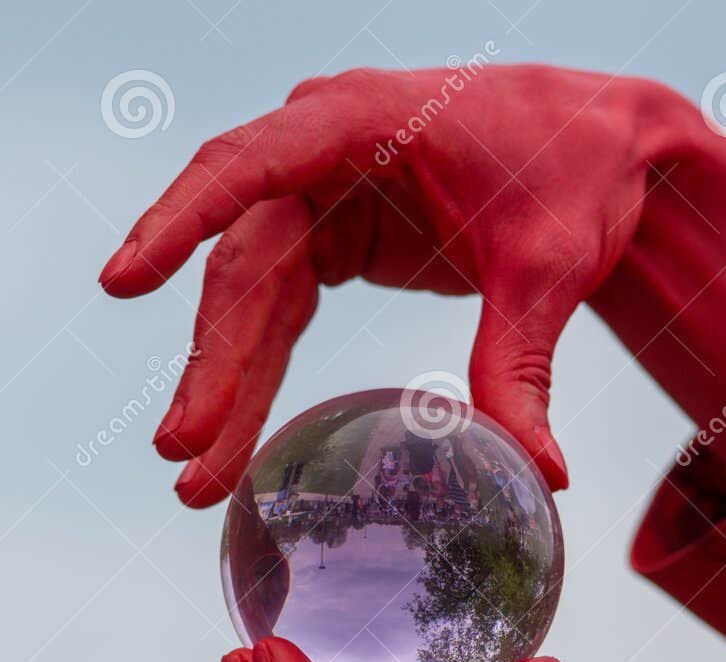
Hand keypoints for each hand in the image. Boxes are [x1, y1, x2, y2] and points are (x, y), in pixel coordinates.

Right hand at [103, 64, 725, 500]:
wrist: (602, 144)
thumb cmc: (576, 170)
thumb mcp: (552, 266)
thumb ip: (523, 363)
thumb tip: (540, 475)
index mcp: (359, 120)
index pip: (247, 167)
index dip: (180, 223)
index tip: (123, 281)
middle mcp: (318, 151)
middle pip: (243, 263)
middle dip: (213, 362)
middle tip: (180, 449)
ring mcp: (316, 197)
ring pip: (250, 300)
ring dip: (225, 386)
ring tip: (195, 477)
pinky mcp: (330, 240)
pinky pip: (278, 314)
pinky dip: (257, 375)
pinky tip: (231, 437)